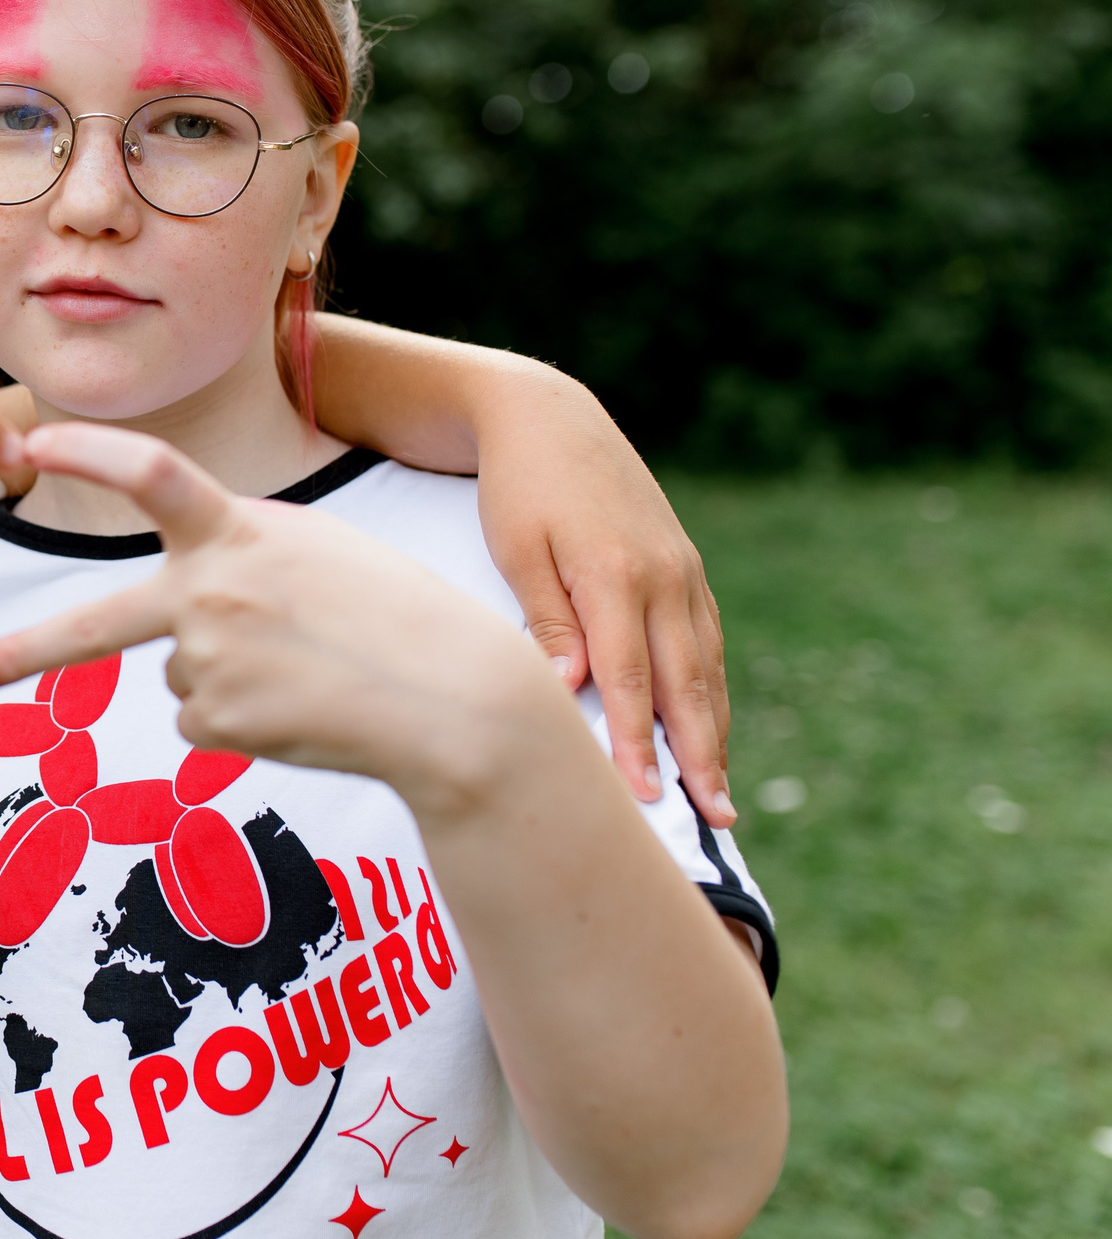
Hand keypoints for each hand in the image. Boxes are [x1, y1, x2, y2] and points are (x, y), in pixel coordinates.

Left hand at [0, 424, 561, 806]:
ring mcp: (210, 662)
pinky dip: (245, 719)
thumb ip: (236, 563)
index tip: (31, 441)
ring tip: (312, 671)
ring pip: (185, 671)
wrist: (454, 698)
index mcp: (240, 530)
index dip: (86, 451)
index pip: (150, 473)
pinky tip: (304, 708)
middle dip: (22, 651)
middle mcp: (210, 593)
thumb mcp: (315, 551)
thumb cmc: (396, 614)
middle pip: (95, 624)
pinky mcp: (221, 724)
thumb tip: (172, 645)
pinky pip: (204, 720)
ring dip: (235, 676)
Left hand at [470, 381, 732, 823]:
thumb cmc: (517, 489)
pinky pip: (705, 641)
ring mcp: (682, 571)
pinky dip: (710, 690)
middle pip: (685, 683)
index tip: (644, 797)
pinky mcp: (685, 568)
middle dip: (701, 757)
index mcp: (616, 575)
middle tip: (716, 820)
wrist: (549, 417)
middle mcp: (663, 577)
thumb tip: (572, 691)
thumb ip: (548, 621)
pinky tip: (709, 728)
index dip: (639, 744)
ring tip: (721, 794)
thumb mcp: (517, 549)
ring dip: (715, 733)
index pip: (630, 680)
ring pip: (705, 666)